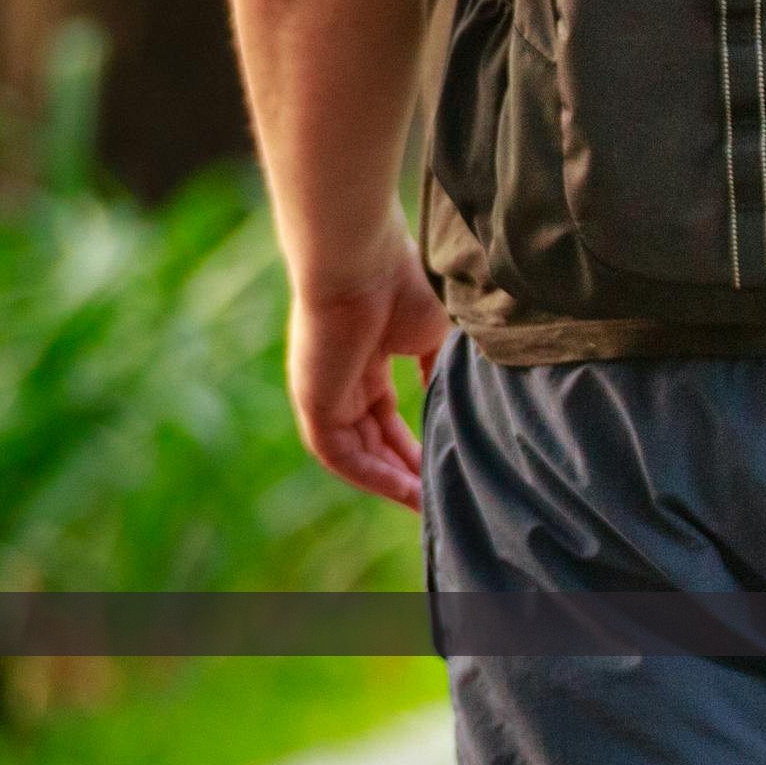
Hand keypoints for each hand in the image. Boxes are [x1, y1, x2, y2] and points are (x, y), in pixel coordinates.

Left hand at [287, 230, 448, 509]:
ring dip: (389, 481)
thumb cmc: (403, 283)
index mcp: (367, 357)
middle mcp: (340, 378)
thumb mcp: (434, 333)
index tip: (444, 466)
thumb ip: (438, 370)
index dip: (413, 444)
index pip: (385, 414)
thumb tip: (452, 402)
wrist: (361, 259)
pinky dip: (370, 476)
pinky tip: (404, 490)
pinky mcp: (313, 401)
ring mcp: (323, 391)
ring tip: (426, 505)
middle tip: (439, 498)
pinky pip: (339, 454)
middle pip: (371, 438)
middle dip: (404, 470)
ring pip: (355, 453)